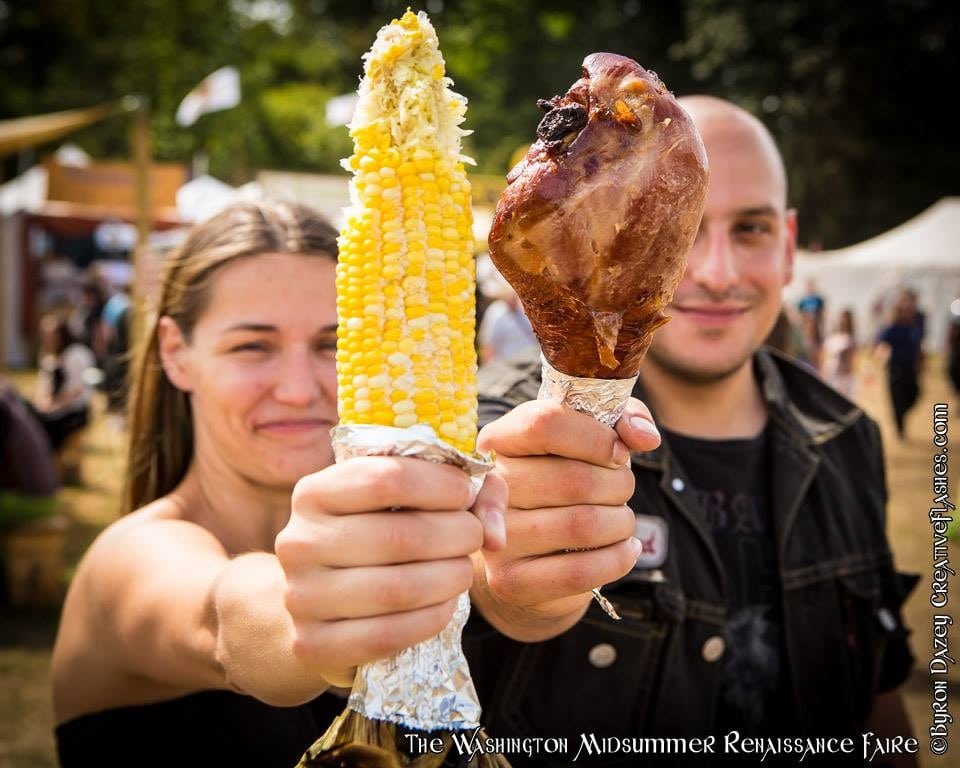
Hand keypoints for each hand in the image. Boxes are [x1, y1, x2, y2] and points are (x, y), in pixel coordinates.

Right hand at [275, 456, 500, 686]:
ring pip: (397, 589)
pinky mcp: (312, 644)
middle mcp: (298, 541)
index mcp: (314, 491)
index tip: (466, 493)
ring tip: (462, 570)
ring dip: (450, 578)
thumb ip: (463, 495)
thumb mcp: (404, 499)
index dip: (441, 485)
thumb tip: (495, 532)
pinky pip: (387, 635)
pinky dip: (431, 619)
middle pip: (399, 536)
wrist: (318, 599)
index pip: (386, 478)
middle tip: (473, 537)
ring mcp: (301, 596)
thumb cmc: (374, 534)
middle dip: (456, 535)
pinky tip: (445, 605)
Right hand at [470, 398, 660, 639]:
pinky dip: (618, 559)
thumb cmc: (563, 481)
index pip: (544, 424)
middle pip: (574, 479)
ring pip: (583, 525)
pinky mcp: (509, 580)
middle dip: (619, 484)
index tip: (618, 452)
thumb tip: (644, 438)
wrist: (529, 552)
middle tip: (620, 489)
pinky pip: (580, 572)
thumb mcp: (588, 437)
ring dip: (621, 522)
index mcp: (500, 439)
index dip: (596, 437)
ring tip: (620, 519)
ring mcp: (495, 537)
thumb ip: (622, 418)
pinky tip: (625, 548)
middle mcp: (491, 486)